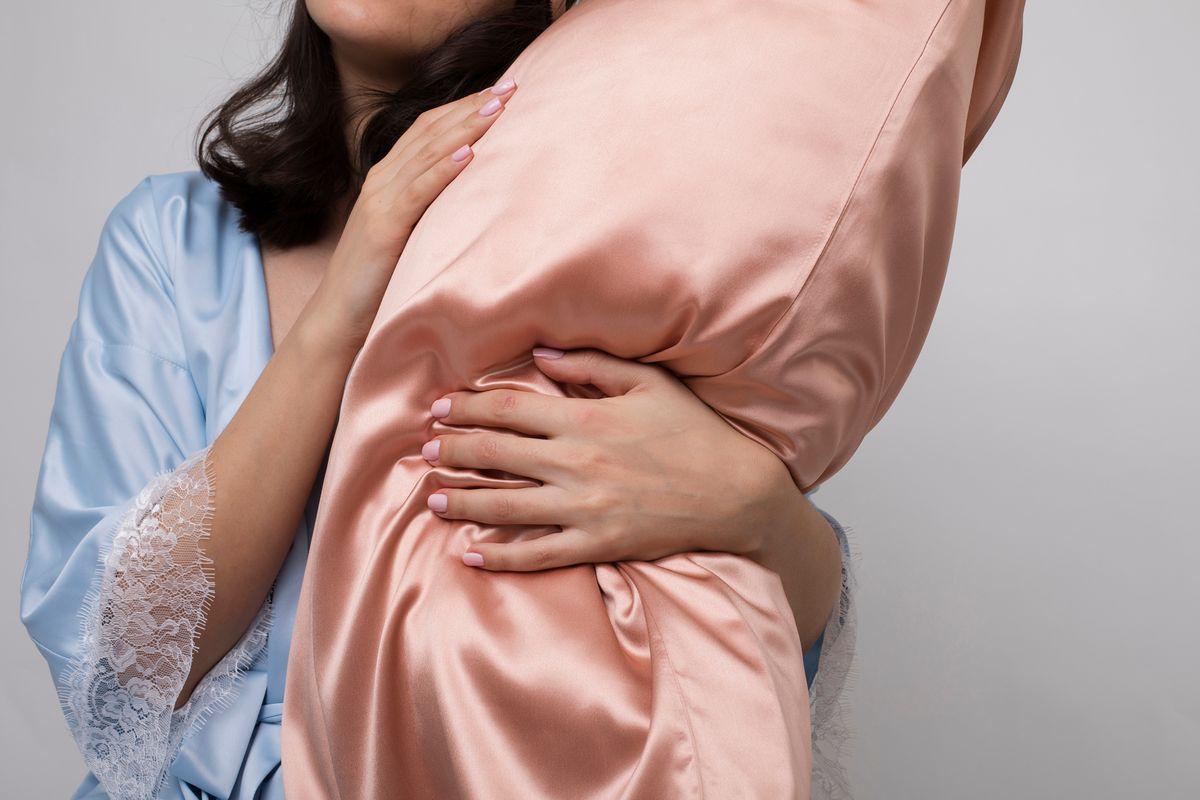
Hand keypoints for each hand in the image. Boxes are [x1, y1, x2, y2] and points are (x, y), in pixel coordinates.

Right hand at [301, 79, 517, 356]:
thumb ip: (434, 210)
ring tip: (498, 108)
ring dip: (465, 127)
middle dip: (472, 106)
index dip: (465, 106)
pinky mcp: (383, 226)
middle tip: (512, 86)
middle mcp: (383, 180)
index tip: (503, 91)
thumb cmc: (380, 280)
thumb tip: (478, 197)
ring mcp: (381, 200)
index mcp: (390, 178)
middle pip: (431, 130)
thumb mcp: (412, 235)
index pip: (430, 129)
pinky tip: (468, 154)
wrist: (339, 317)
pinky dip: (443, 170)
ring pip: (427, 153)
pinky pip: (417, 191)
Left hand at [421, 347, 802, 570]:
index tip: (439, 406)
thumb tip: (540, 354)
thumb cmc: (693, 432)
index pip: (509, 409)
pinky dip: (500, 556)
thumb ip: (592, 364)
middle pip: (495, 454)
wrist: (735, 492)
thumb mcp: (650, 383)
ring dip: (462, 500)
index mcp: (586, 418)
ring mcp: (583, 508)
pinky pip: (536, 553)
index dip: (467, 406)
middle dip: (453, 449)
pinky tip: (470, 556)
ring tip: (433, 497)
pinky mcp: (595, 544)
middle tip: (426, 448)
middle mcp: (576, 462)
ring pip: (504, 506)